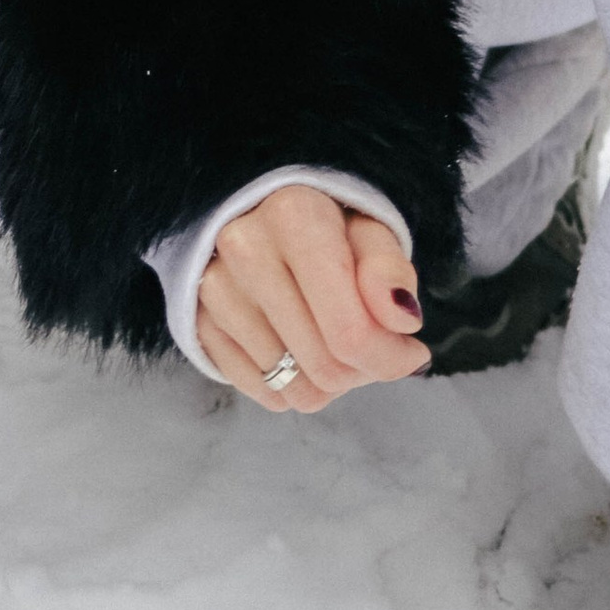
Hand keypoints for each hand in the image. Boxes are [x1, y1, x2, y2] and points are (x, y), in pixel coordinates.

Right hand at [196, 185, 429, 410]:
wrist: (260, 215)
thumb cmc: (328, 226)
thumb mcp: (371, 231)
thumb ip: (390, 271)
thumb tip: (403, 320)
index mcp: (293, 216)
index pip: (350, 332)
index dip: (391, 357)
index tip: (410, 349)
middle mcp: (243, 248)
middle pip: (325, 368)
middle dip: (362, 370)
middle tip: (369, 343)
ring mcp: (212, 288)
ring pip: (294, 390)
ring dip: (327, 381)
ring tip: (330, 338)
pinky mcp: (198, 322)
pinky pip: (263, 394)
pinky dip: (291, 386)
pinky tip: (298, 348)